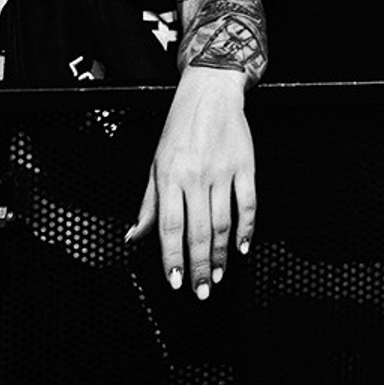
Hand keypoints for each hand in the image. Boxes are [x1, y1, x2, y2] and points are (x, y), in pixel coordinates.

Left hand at [126, 66, 255, 297]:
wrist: (211, 93)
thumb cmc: (180, 129)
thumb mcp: (155, 165)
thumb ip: (148, 205)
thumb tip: (134, 237)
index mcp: (170, 177)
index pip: (169, 227)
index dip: (173, 258)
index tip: (176, 282)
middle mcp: (196, 176)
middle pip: (199, 230)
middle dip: (200, 266)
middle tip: (201, 291)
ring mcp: (223, 170)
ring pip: (224, 222)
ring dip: (222, 254)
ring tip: (219, 275)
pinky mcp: (246, 164)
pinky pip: (249, 202)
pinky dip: (247, 227)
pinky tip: (243, 246)